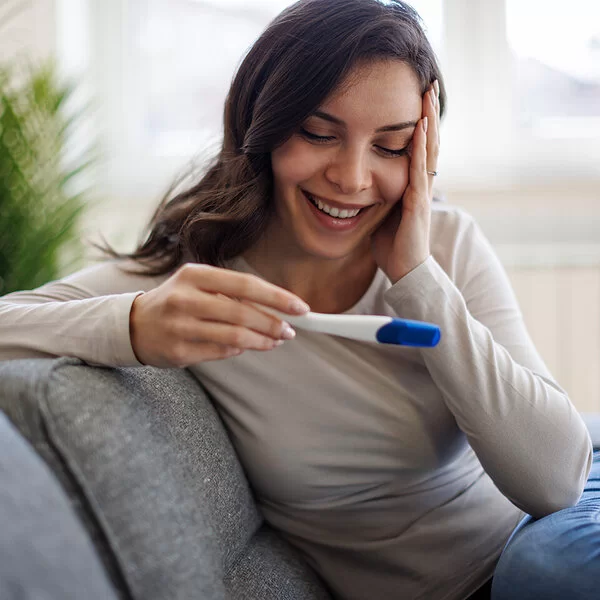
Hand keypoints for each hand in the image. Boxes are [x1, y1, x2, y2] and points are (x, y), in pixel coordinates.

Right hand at [129, 263, 309, 367]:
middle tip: (289, 331)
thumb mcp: (198, 285)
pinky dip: (239, 350)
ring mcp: (180, 326)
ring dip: (262, 341)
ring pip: (235, 337)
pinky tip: (246, 346)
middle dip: (273, 324)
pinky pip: (221, 352)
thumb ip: (232, 293)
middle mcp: (185, 299)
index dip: (277, 297)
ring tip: (275, 341)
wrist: (134, 324)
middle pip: (243, 313)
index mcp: (195, 275)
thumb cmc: (176, 301)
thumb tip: (276, 308)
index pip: (246, 284)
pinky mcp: (178, 351)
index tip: (301, 308)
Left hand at [371, 80, 439, 283]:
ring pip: (429, 149)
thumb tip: (358, 184)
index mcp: (412, 184)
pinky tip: (421, 128)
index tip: (418, 95)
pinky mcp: (418, 203)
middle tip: (430, 82)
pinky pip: (419, 171)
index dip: (420, 120)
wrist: (404, 270)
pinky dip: (420, 148)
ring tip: (429, 94)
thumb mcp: (380, 212)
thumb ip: (376, 194)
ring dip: (429, 120)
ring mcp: (422, 192)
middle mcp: (421, 183)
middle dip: (429, 111)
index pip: (419, 145)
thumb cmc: (392, 244)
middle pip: (429, 140)